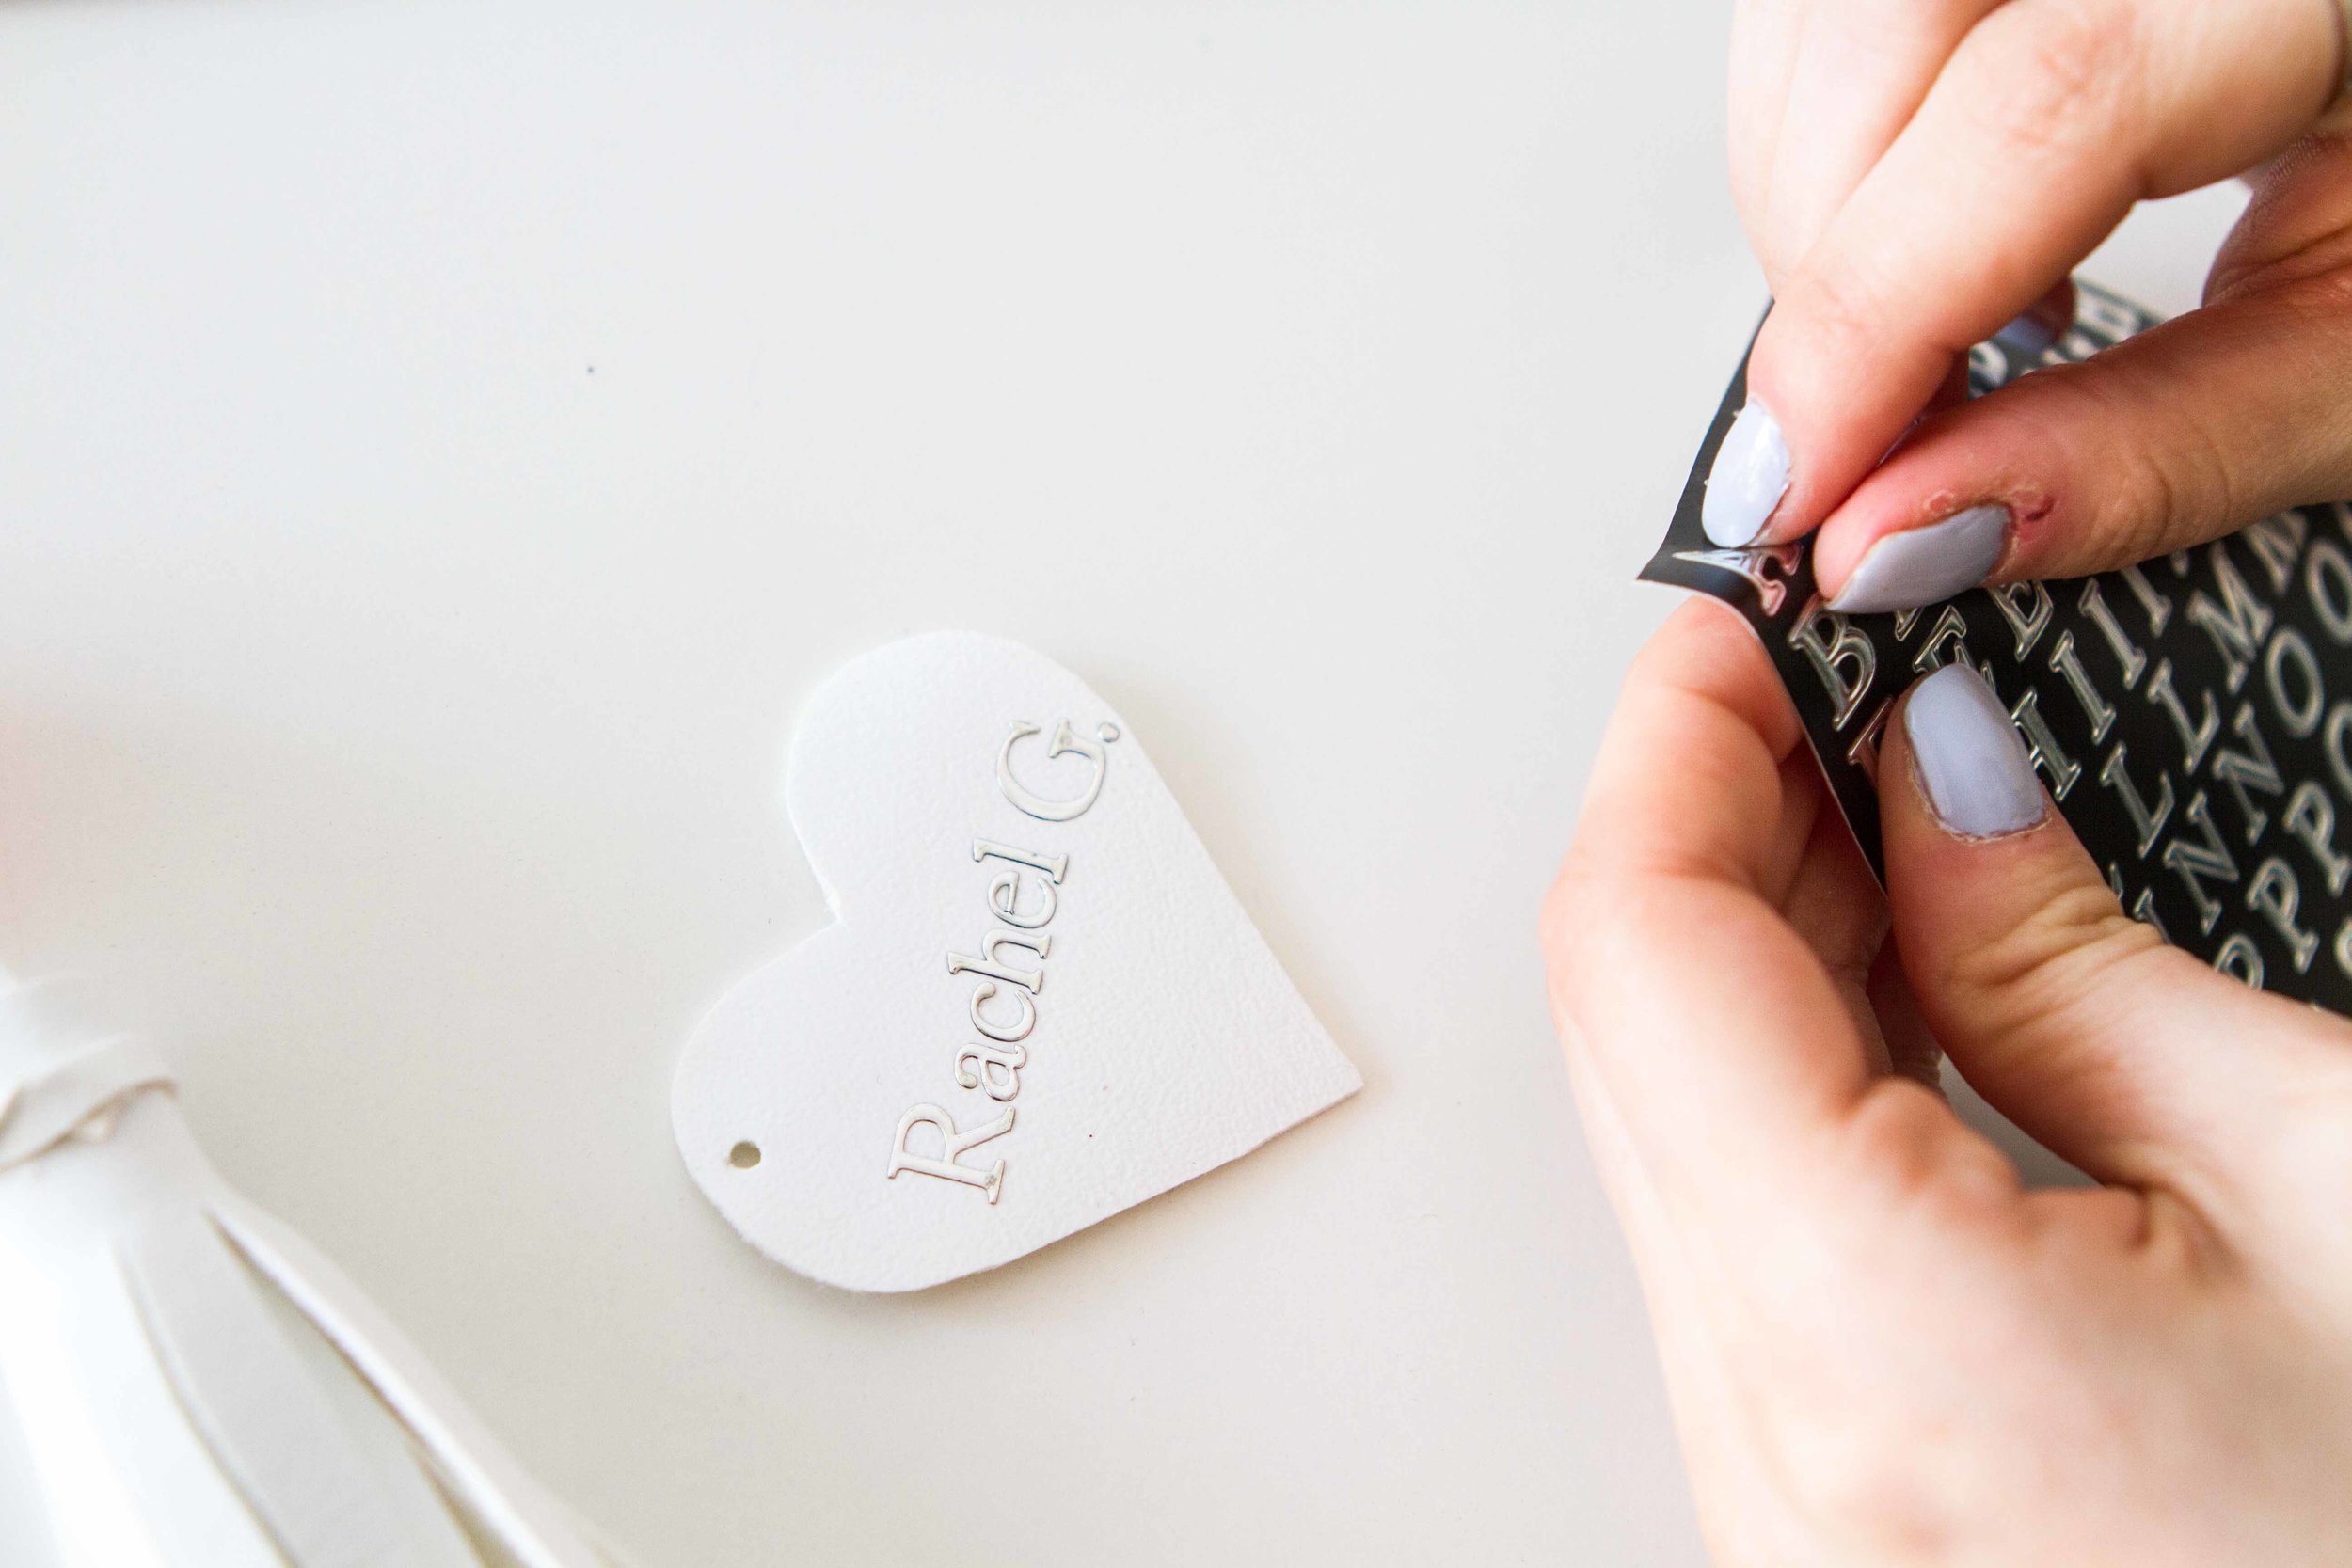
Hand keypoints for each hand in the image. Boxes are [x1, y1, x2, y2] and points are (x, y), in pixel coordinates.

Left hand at [1544, 600, 2351, 1564]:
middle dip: (1705, 821)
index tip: (1747, 622)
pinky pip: (1736, 1241)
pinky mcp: (1835, 1505)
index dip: (1672, 744)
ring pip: (1664, 1132)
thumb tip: (1933, 779)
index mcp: (1873, 1337)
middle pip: (1623, 1034)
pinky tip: (1887, 983)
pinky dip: (1784, 1079)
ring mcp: (1784, 1494)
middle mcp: (1776, 1445)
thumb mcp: (2330, 1169)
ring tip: (1875, 804)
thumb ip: (2069, 958)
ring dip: (1745, 943)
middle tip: (1823, 683)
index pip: (1636, 950)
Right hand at [1700, 0, 2351, 616]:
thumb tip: (1905, 537)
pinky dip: (1832, 143)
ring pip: (1826, 13)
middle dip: (1823, 253)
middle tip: (1850, 429)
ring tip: (1914, 335)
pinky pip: (1836, 14)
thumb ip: (2145, 454)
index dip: (1883, 308)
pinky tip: (1928, 231)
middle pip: (1887, 17)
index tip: (1801, 486)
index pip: (2050, 99)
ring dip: (1811, 200)